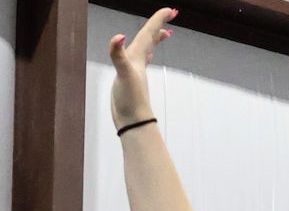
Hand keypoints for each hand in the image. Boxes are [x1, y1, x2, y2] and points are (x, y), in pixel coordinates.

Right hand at [108, 8, 176, 128]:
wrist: (132, 122)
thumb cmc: (130, 99)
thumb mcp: (124, 74)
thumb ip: (119, 56)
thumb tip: (118, 37)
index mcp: (138, 56)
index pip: (150, 33)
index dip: (158, 19)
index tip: (170, 9)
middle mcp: (138, 61)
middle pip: (151, 39)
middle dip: (159, 26)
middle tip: (171, 14)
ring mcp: (135, 71)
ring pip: (147, 50)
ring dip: (154, 40)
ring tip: (163, 33)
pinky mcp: (130, 80)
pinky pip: (139, 63)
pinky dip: (143, 56)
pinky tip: (144, 57)